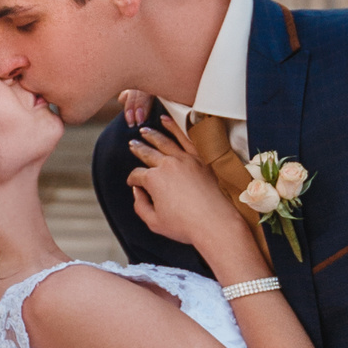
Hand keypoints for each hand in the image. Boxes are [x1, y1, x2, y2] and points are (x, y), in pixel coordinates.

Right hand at [125, 108, 247, 269]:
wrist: (215, 223)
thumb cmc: (185, 226)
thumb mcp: (154, 222)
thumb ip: (140, 205)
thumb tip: (137, 191)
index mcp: (153, 180)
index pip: (137, 175)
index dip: (133, 179)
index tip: (133, 183)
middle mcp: (167, 165)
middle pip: (147, 153)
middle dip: (138, 149)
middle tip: (132, 144)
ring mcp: (185, 159)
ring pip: (163, 141)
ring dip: (151, 134)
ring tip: (144, 130)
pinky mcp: (200, 159)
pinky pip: (185, 138)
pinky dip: (175, 127)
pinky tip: (167, 121)